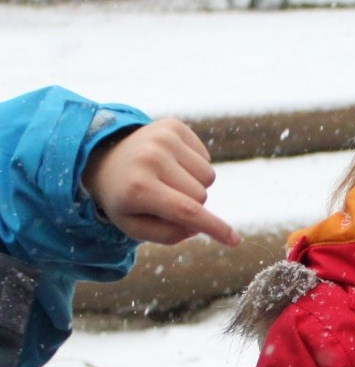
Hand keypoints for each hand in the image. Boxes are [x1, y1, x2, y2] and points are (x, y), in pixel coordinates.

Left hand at [82, 118, 240, 246]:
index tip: (235, 241)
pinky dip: (193, 167)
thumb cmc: (124, 199)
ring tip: (167, 180)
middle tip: (165, 199)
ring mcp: (163, 138)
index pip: (186, 211)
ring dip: (194, 185)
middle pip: (200, 196)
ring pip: (208, 177)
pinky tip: (171, 164)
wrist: (106, 158)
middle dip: (191, 205)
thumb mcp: (135, 227)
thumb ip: (168, 234)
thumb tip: (197, 225)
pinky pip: (206, 158)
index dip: (214, 227)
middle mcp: (152, 158)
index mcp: (139, 188)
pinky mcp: (173, 126)